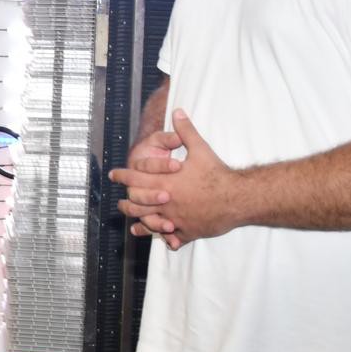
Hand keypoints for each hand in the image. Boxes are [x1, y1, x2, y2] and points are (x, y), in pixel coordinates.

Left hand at [112, 111, 239, 249]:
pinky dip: (166, 238)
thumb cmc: (217, 173)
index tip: (113, 175)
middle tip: (120, 202)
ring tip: (134, 224)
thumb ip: (185, 131)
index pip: (135, 179)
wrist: (237, 198)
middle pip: (137, 204)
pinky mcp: (188, 232)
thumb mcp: (200, 149)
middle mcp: (166, 202)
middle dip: (127, 203)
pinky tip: (162, 240)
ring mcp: (176, 219)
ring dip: (141, 223)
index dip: (122, 176)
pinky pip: (173, 238)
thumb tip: (177, 111)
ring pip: (151, 224)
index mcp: (164, 182)